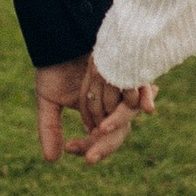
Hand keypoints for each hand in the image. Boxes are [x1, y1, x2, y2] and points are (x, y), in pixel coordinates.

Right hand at [34, 55, 154, 165]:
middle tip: (89, 157)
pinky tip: (147, 108)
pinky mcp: (131, 69)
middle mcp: (113, 104)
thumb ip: (50, 128)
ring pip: (128, 114)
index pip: (99, 138)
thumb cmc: (55, 65)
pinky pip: (142, 87)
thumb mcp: (49, 100)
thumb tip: (51, 160)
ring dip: (117, 123)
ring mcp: (123, 87)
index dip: (87, 147)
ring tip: (99, 130)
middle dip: (103, 146)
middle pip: (117, 132)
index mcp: (98, 113)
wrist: (60, 36)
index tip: (69, 147)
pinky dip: (144, 97)